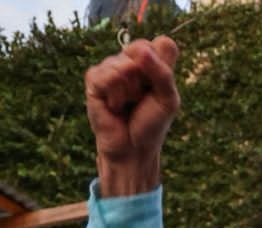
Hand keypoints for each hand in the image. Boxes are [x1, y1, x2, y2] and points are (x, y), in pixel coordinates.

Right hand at [85, 37, 180, 195]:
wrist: (132, 149)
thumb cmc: (151, 123)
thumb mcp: (168, 99)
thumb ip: (162, 72)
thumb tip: (139, 50)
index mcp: (153, 61)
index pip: (163, 44)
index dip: (163, 67)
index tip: (160, 87)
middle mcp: (131, 60)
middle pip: (140, 48)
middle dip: (145, 78)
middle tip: (142, 97)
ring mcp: (110, 67)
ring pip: (123, 64)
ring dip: (129, 90)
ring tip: (127, 104)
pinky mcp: (94, 79)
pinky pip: (105, 76)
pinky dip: (114, 95)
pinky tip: (114, 106)